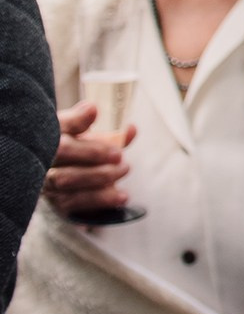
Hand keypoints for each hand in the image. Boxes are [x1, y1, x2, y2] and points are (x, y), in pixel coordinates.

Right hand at [42, 101, 134, 217]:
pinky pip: (73, 202)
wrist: (68, 182)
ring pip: (65, 179)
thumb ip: (109, 135)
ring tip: (123, 169)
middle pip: (60, 151)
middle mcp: (42, 157)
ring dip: (98, 175)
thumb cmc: (82, 154)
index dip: (75, 118)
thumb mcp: (94, 141)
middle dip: (92, 152)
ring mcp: (46, 181)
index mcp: (51, 136)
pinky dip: (99, 199)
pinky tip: (121, 196)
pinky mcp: (55, 203)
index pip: (58, 124)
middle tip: (119, 154)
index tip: (93, 110)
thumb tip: (130, 129)